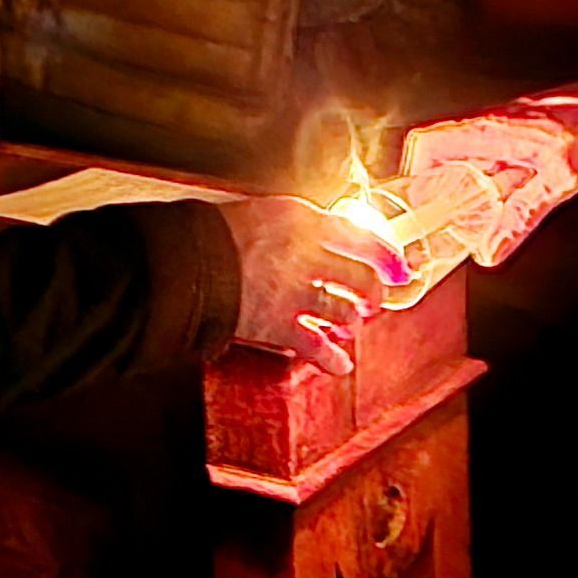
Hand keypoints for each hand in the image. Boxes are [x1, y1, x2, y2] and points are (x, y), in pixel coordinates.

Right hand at [222, 196, 396, 375]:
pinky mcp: (276, 324)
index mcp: (302, 219)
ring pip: (344, 312)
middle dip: (373, 294)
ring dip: (350, 322)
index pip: (361, 235)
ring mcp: (293, 291)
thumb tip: (318, 236)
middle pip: (361, 277)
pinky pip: (315, 346)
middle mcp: (306, 254)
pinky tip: (340, 365)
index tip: (398, 264)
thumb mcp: (258, 212)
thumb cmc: (210, 233)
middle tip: (371, 301)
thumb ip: (293, 225)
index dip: (385, 254)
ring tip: (348, 325)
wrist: (179, 260)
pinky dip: (330, 359)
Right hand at [402, 65, 577, 264]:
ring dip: (462, 195)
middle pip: (438, 159)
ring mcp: (504, 133)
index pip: (426, 143)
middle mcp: (490, 127)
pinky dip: (485, 191)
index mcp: (491, 128)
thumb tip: (489, 250)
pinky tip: (501, 210)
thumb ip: (522, 216)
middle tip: (441, 226)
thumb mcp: (564, 179)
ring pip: (464, 165)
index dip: (411, 175)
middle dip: (436, 195)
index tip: (412, 206)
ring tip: (472, 225)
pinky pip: (488, 166)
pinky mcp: (520, 141)